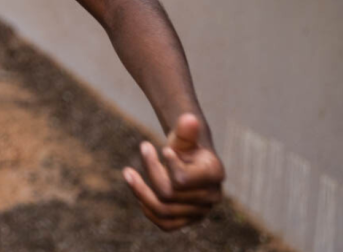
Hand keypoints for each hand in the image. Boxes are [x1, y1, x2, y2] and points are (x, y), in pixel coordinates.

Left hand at [123, 114, 224, 230]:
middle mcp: (211, 197)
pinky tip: (138, 190)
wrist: (191, 162)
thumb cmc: (186, 147)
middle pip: (168, 193)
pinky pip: (164, 223)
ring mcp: (200, 212)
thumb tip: (188, 118)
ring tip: (127, 172)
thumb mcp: (184, 137)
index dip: (167, 165)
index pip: (182, 179)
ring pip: (163, 210)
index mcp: (215, 175)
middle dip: (151, 170)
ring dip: (140, 191)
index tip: (162, 148)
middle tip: (144, 147)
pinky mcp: (187, 221)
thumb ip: (186, 130)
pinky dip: (147, 208)